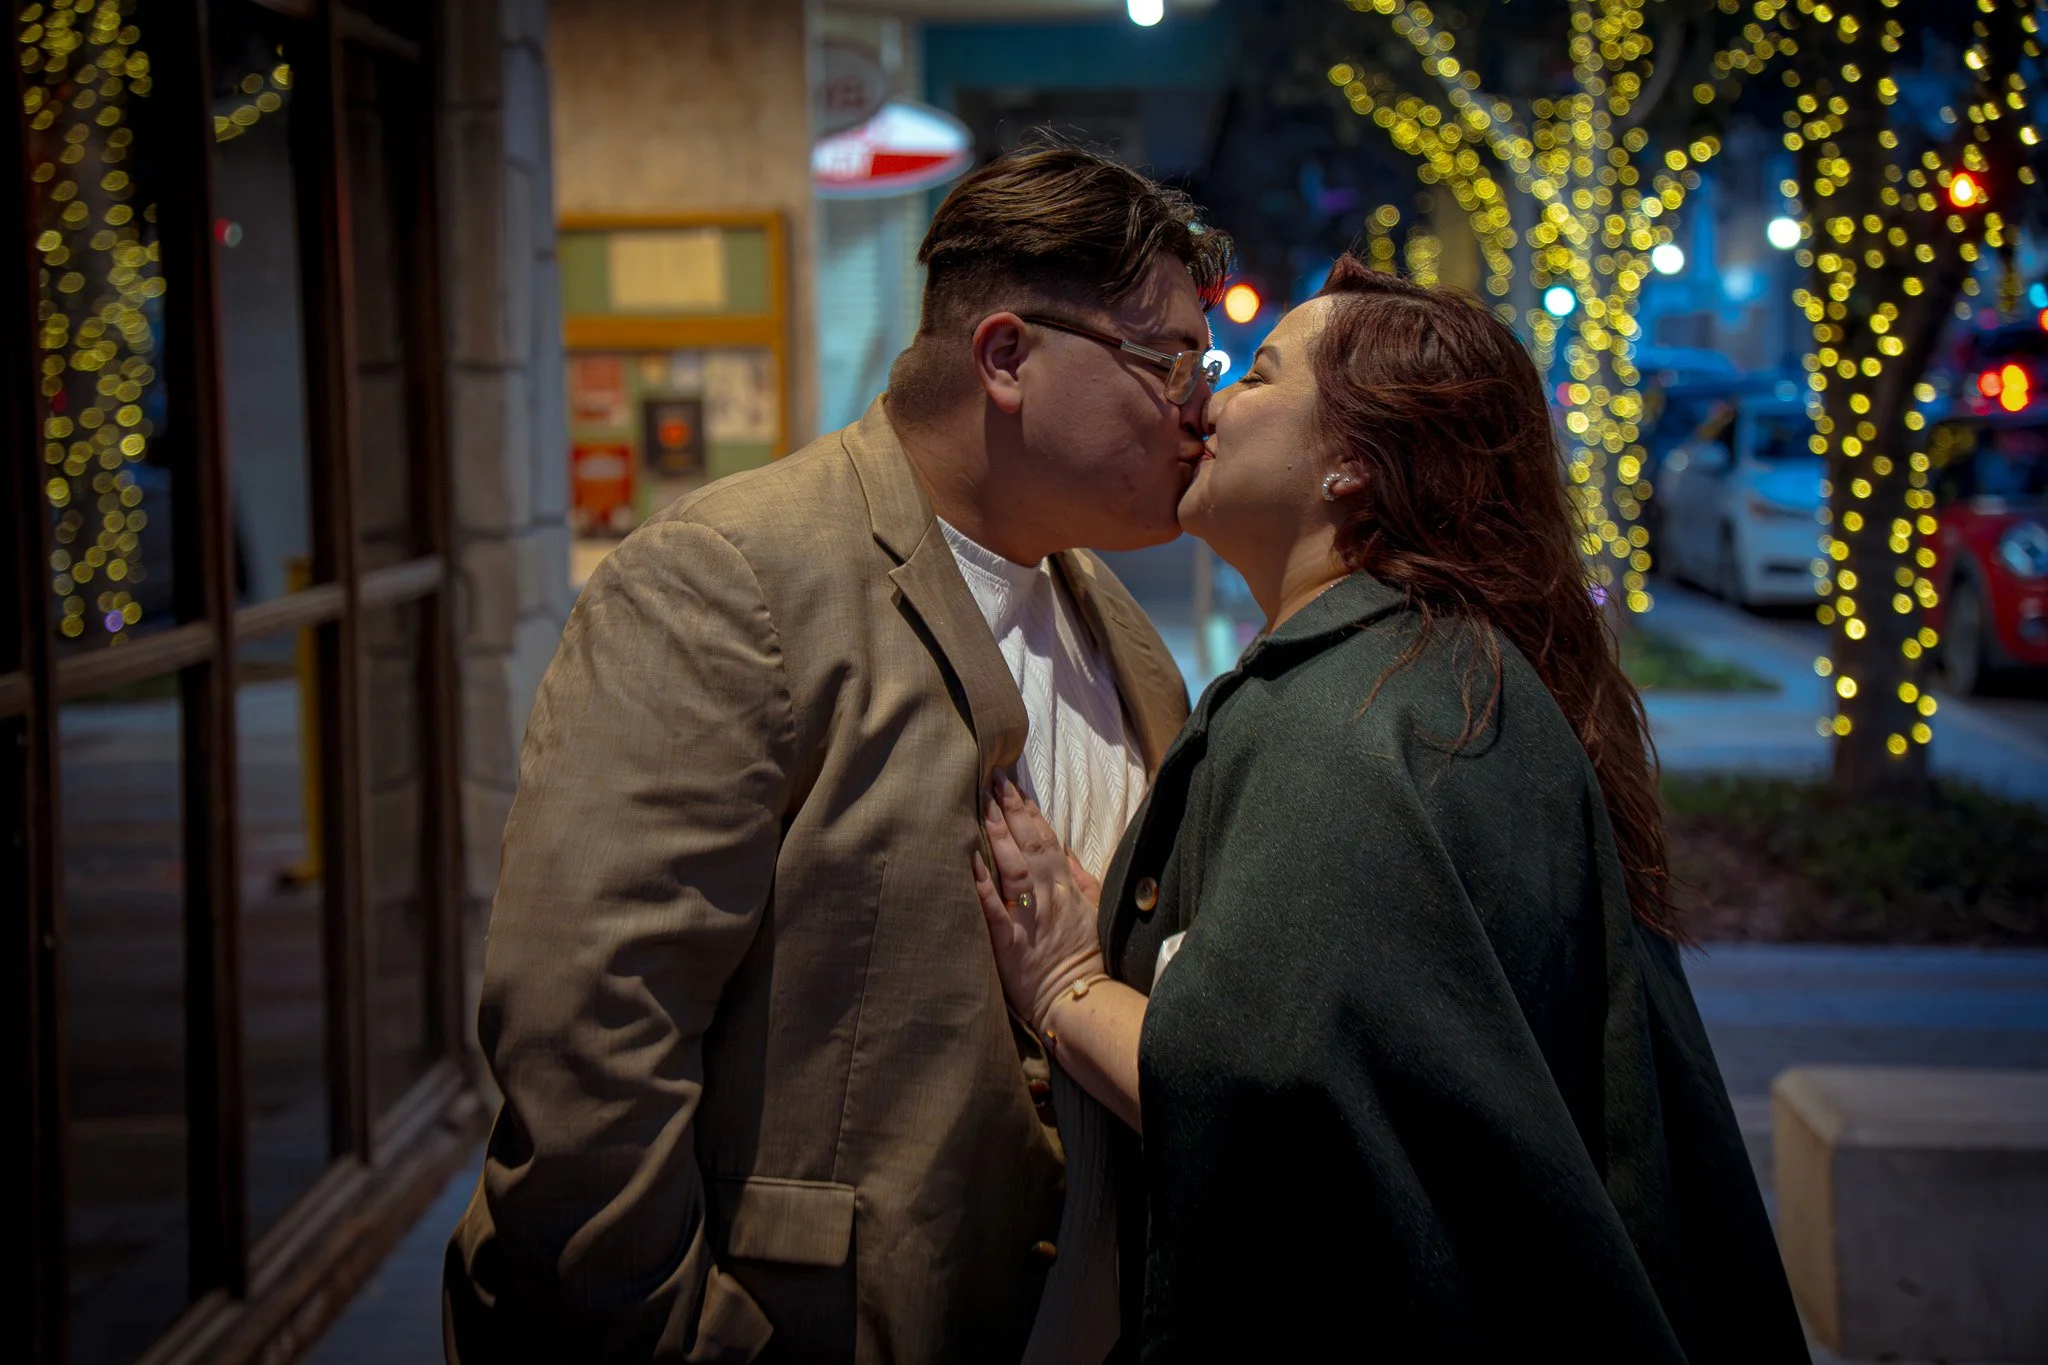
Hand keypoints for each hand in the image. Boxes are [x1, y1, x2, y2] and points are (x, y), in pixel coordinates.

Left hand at [972, 774, 1105, 1035]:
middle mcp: (1048, 895)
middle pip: (1030, 844)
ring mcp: (1029, 916)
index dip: (1030, 811)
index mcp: (1067, 887)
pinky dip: (982, 883)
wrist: (1080, 999)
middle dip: (1011, 809)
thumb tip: (1068, 851)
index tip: (1014, 785)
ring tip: (984, 804)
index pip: (1047, 840)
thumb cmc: (1086, 958)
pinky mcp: (1010, 942)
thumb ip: (1081, 879)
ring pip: (1013, 866)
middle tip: (992, 778)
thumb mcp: (1095, 912)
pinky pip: (994, 908)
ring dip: (999, 833)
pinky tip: (968, 859)